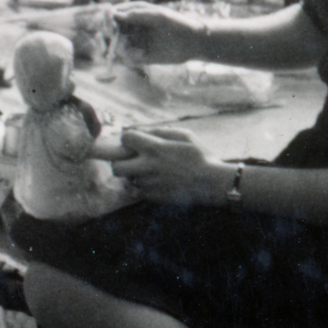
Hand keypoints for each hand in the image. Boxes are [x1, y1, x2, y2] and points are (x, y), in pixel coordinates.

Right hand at [111, 3, 207, 68]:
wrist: (192, 42)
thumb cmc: (177, 24)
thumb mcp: (158, 16)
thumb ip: (137, 15)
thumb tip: (116, 16)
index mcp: (134, 12)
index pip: (111, 13)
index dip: (107, 20)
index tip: (112, 29)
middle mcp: (131, 26)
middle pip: (108, 30)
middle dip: (107, 37)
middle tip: (110, 43)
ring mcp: (134, 40)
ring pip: (117, 46)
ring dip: (124, 49)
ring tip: (140, 52)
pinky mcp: (139, 54)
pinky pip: (127, 57)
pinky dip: (132, 57)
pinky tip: (145, 56)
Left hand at [112, 125, 226, 204]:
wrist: (211, 182)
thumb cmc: (200, 155)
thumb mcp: (184, 134)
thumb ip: (159, 131)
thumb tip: (140, 130)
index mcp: (154, 148)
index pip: (125, 138)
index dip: (129, 138)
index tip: (136, 140)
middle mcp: (147, 167)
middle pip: (116, 166)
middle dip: (120, 160)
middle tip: (132, 158)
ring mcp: (149, 184)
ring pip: (127, 179)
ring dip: (133, 173)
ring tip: (147, 170)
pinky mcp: (153, 197)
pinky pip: (137, 191)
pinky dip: (142, 185)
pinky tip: (155, 180)